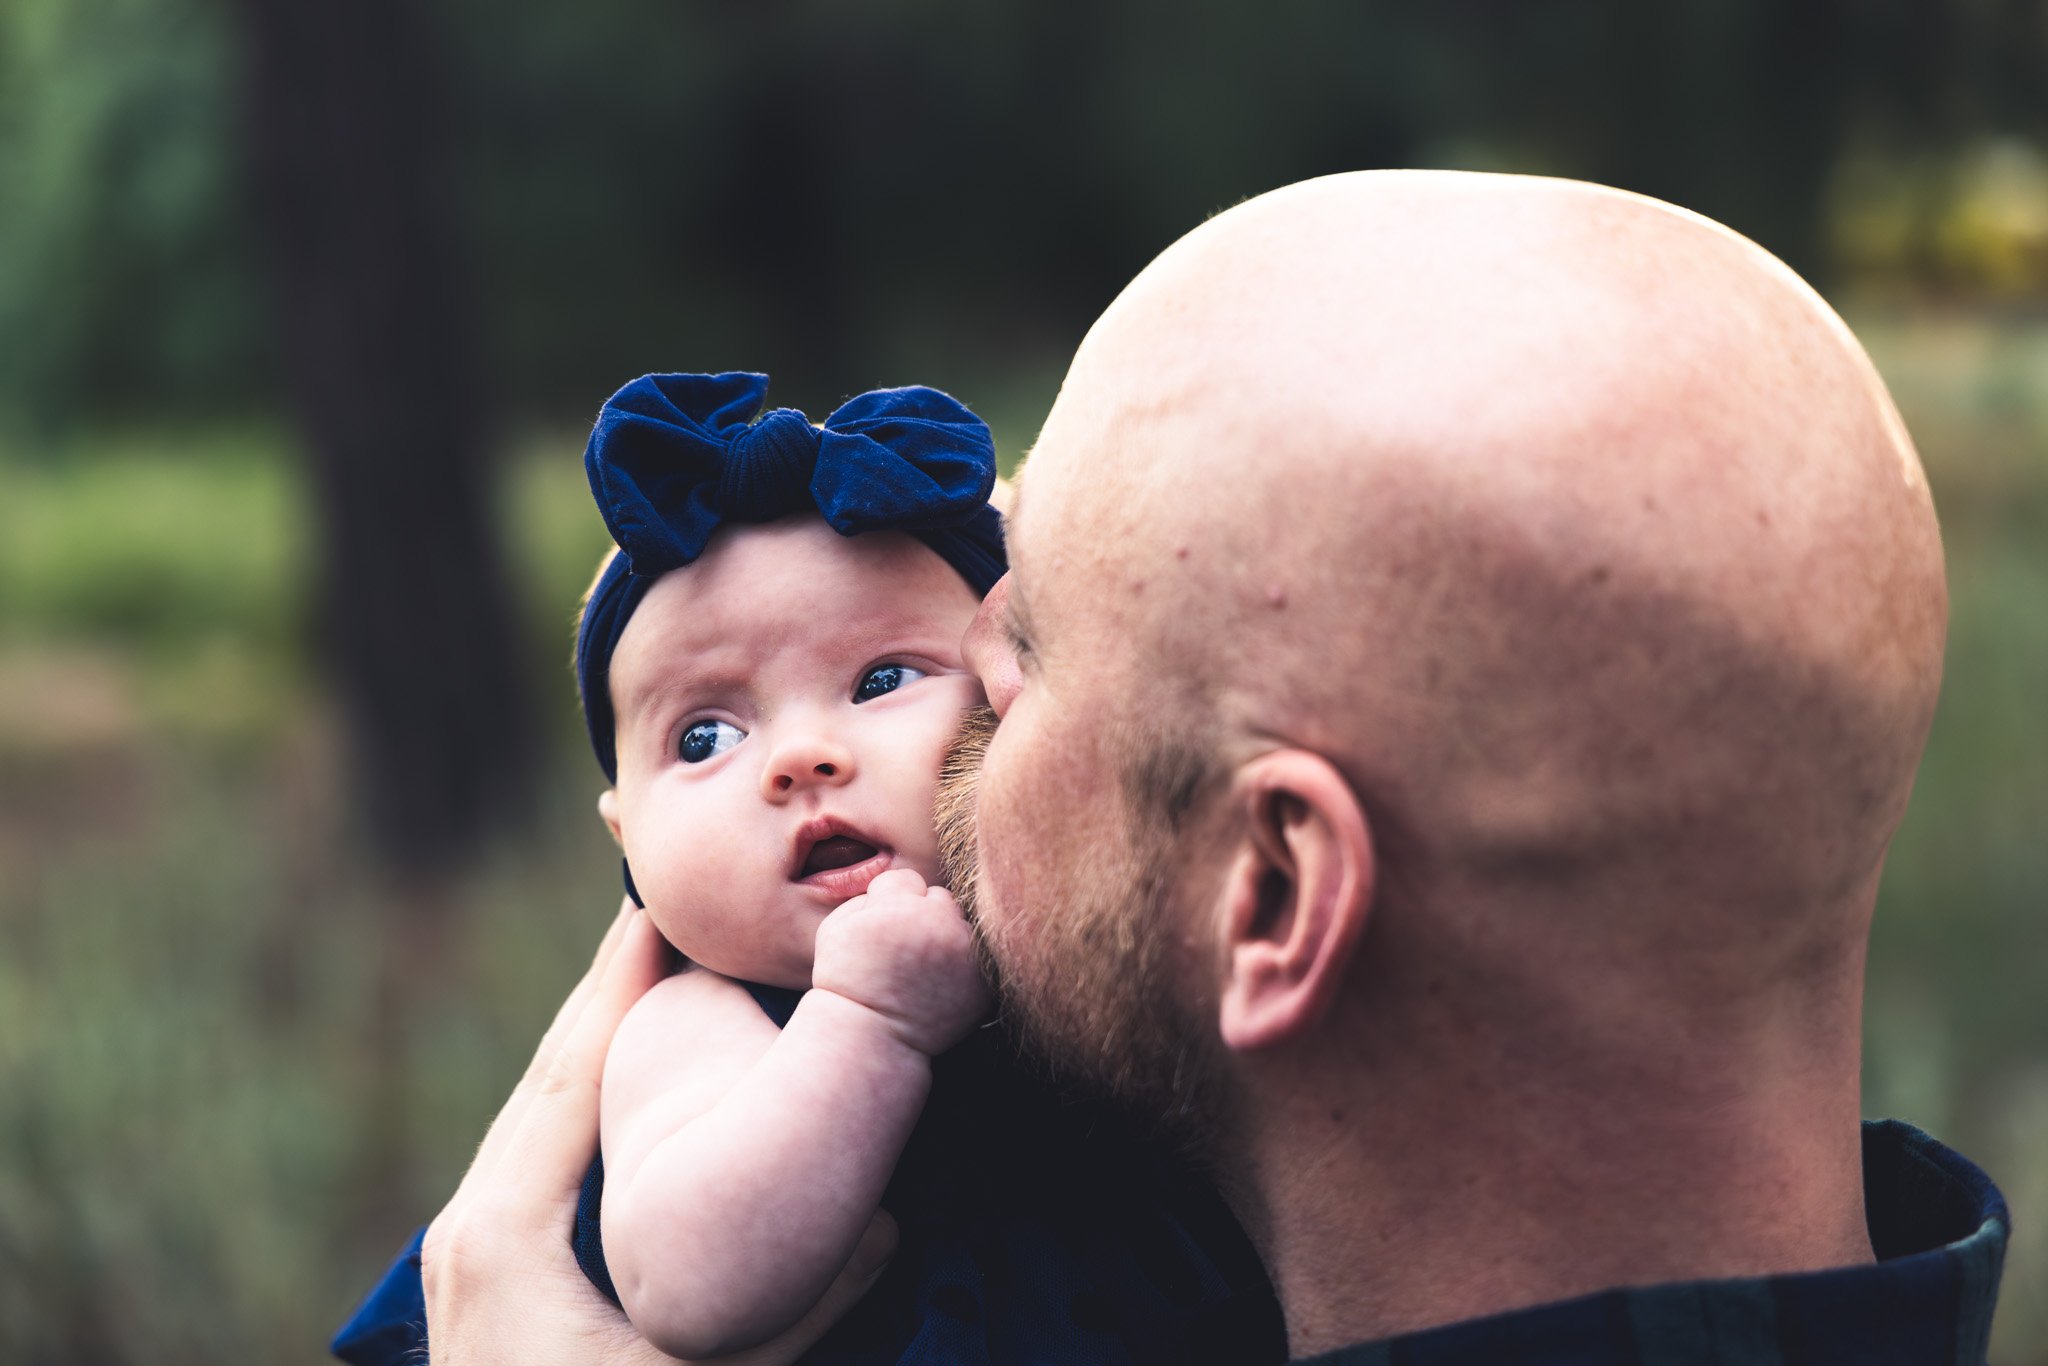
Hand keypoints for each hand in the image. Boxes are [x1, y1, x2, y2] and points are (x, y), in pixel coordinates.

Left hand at [421, 900, 895, 1364]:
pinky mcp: (487, 1277)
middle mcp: (474, 1224)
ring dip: (594, 1036)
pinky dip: (582, 1096)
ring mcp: (470, 1251)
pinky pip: (537, 1152)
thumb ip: (796, 1310)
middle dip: (608, 986)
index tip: (661, 899)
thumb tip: (884, 1223)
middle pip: (547, 1071)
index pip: (570, 1071)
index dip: (621, 981)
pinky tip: (622, 1084)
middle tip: (663, 900)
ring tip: (653, 969)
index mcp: (506, 1227)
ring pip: (538, 1110)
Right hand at [810, 868, 993, 1055]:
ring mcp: (963, 952)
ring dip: (947, 934)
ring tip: (924, 965)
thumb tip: (896, 882)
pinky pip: (979, 951)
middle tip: (904, 948)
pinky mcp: (984, 978)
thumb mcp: (835, 929)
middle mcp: (935, 924)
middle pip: (939, 897)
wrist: (871, 1035)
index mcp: (895, 908)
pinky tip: (942, 979)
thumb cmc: (848, 982)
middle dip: (922, 914)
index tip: (881, 929)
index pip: (904, 879)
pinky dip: (965, 961)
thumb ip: (865, 895)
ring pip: (961, 921)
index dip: (889, 903)